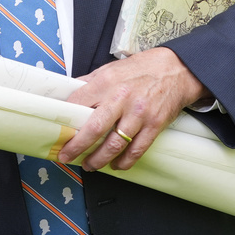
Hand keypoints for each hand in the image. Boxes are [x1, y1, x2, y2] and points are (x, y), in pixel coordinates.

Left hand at [58, 47, 209, 171]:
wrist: (176, 69)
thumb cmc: (141, 69)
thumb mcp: (111, 69)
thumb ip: (90, 82)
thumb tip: (70, 95)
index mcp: (106, 82)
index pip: (78, 103)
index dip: (65, 120)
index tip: (57, 132)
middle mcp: (121, 98)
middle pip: (93, 128)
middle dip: (76, 146)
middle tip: (66, 156)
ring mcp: (139, 113)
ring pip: (114, 144)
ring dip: (98, 159)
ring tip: (90, 165)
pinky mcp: (154, 125)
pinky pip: (136, 150)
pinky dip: (124, 162)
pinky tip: (116, 165)